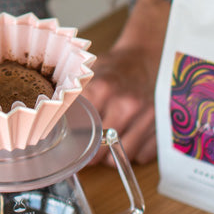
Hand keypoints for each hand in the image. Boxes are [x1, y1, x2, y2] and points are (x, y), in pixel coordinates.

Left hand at [82, 0, 169, 164]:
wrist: (148, 57)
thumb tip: (51, 121)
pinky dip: (135, 152)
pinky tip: (129, 136)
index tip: (71, 145)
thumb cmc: (115, 68)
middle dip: (93, 152)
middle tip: (88, 147)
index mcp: (104, 88)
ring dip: (114, 154)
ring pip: (123, 154)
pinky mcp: (162, 126)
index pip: (82, 129)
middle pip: (103, 148)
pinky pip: (143, 156)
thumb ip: (75, 97)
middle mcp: (127, 104)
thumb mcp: (91, 74)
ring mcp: (147, 116)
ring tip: (109, 142)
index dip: (75, 140)